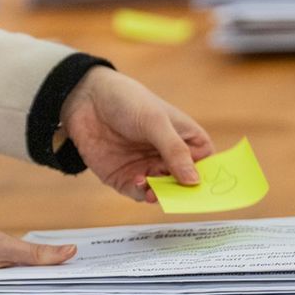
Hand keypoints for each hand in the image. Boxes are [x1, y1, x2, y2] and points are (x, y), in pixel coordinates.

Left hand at [61, 67, 214, 201]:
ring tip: (155, 192)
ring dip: (161, 195)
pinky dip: (142, 193)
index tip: (205, 189)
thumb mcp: (156, 122)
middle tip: (178, 196)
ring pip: (163, 192)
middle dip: (182, 192)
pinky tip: (139, 184)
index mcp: (186, 140)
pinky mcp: (126, 178)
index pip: (207, 165)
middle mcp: (170, 157)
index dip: (208, 178)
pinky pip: (140, 193)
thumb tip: (194, 181)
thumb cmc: (128, 100)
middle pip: (185, 184)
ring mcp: (148, 168)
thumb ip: (175, 151)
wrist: (86, 98)